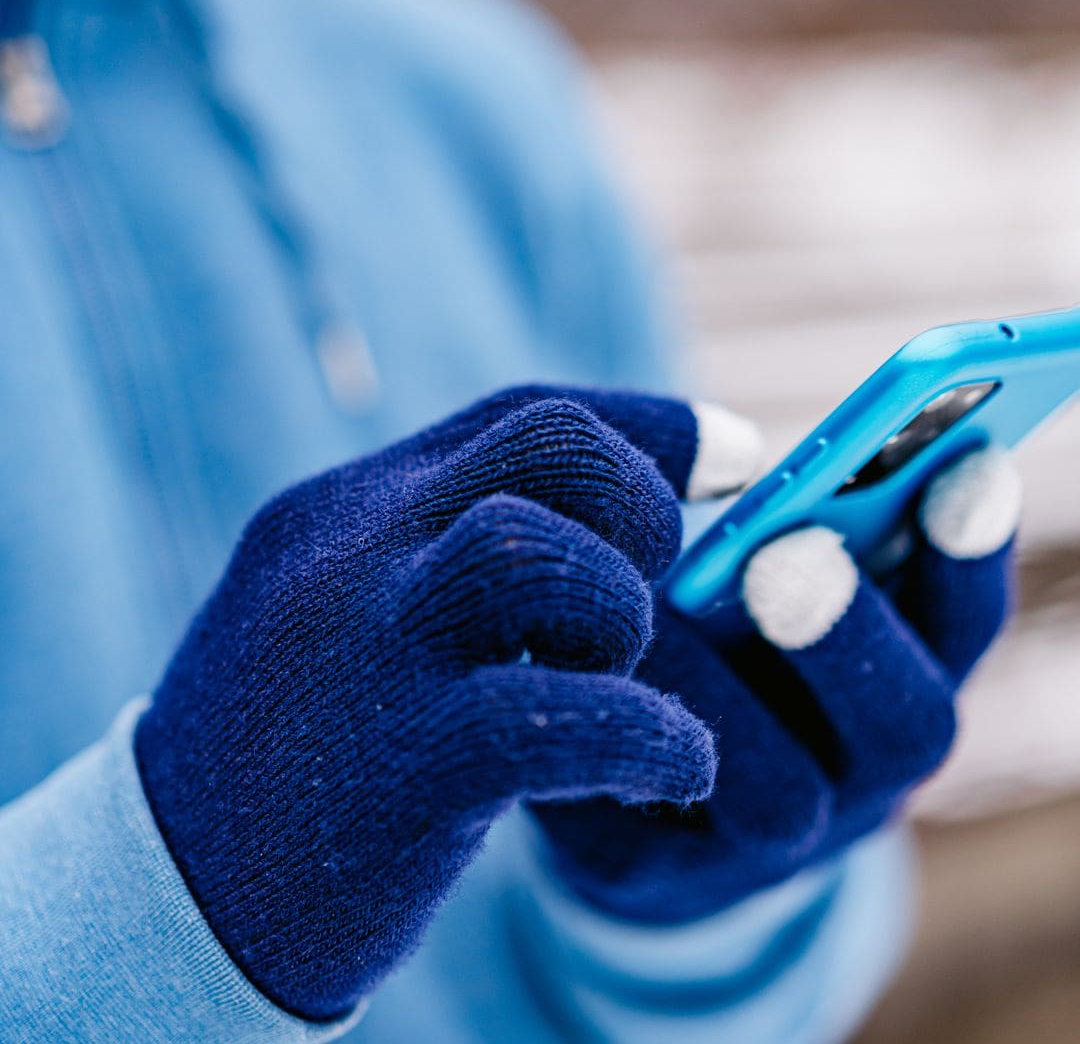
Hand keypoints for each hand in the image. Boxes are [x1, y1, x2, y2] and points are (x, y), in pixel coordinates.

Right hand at [135, 385, 755, 1019]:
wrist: (170, 892)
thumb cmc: (297, 748)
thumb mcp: (351, 620)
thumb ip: (448, 563)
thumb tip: (602, 534)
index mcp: (348, 512)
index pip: (522, 416)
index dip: (644, 427)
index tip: (726, 453)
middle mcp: (351, 554)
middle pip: (547, 443)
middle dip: (640, 503)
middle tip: (651, 586)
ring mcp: (364, 651)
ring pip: (534, 550)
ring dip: (622, 613)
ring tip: (619, 681)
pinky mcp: (392, 769)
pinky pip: (554, 718)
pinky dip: (648, 736)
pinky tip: (670, 768)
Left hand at [534, 448, 1019, 922]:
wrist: (608, 792)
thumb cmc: (687, 644)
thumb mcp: (736, 576)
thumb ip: (767, 521)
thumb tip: (736, 462)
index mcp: (886, 683)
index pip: (960, 627)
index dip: (967, 552)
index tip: (960, 462)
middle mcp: (851, 776)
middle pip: (909, 728)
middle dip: (852, 633)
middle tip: (794, 553)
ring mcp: (763, 847)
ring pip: (785, 797)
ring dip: (720, 689)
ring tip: (657, 610)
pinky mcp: (649, 875)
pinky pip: (644, 820)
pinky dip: (621, 730)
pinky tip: (577, 659)